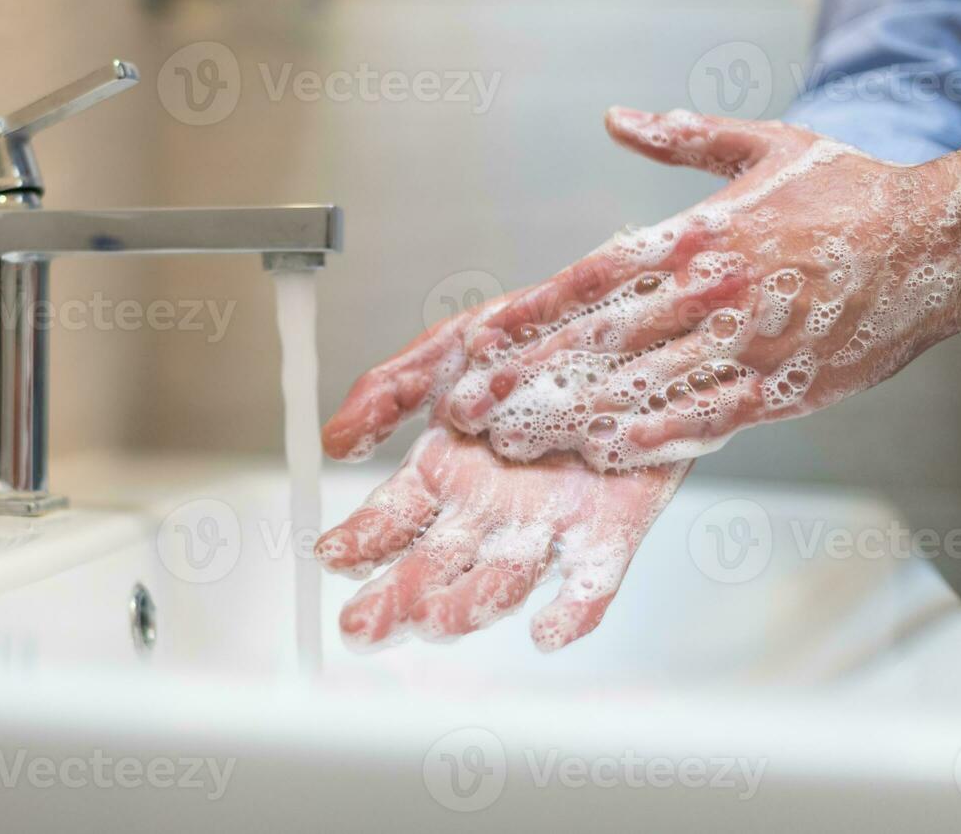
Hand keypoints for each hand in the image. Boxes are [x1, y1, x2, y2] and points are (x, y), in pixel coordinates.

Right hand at [316, 306, 689, 651]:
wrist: (627, 327)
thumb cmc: (529, 345)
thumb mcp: (446, 351)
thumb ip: (388, 392)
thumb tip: (334, 443)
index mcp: (441, 474)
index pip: (390, 520)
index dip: (361, 540)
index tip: (332, 556)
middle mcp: (485, 511)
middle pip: (433, 567)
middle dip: (395, 600)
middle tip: (361, 627)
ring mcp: (544, 525)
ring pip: (502, 579)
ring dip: (467, 606)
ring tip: (435, 619)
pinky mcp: (608, 531)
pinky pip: (591, 581)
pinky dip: (572, 611)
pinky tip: (548, 632)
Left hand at [445, 109, 960, 470]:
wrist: (944, 239)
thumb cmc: (849, 190)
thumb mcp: (764, 145)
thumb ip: (682, 137)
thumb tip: (615, 118)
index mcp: (699, 235)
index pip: (592, 278)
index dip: (531, 313)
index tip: (479, 339)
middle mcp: (714, 292)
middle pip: (601, 342)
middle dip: (529, 377)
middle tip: (469, 407)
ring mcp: (749, 344)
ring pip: (644, 387)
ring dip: (573, 416)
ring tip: (516, 438)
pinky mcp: (787, 386)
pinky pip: (709, 418)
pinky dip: (656, 437)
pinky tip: (608, 451)